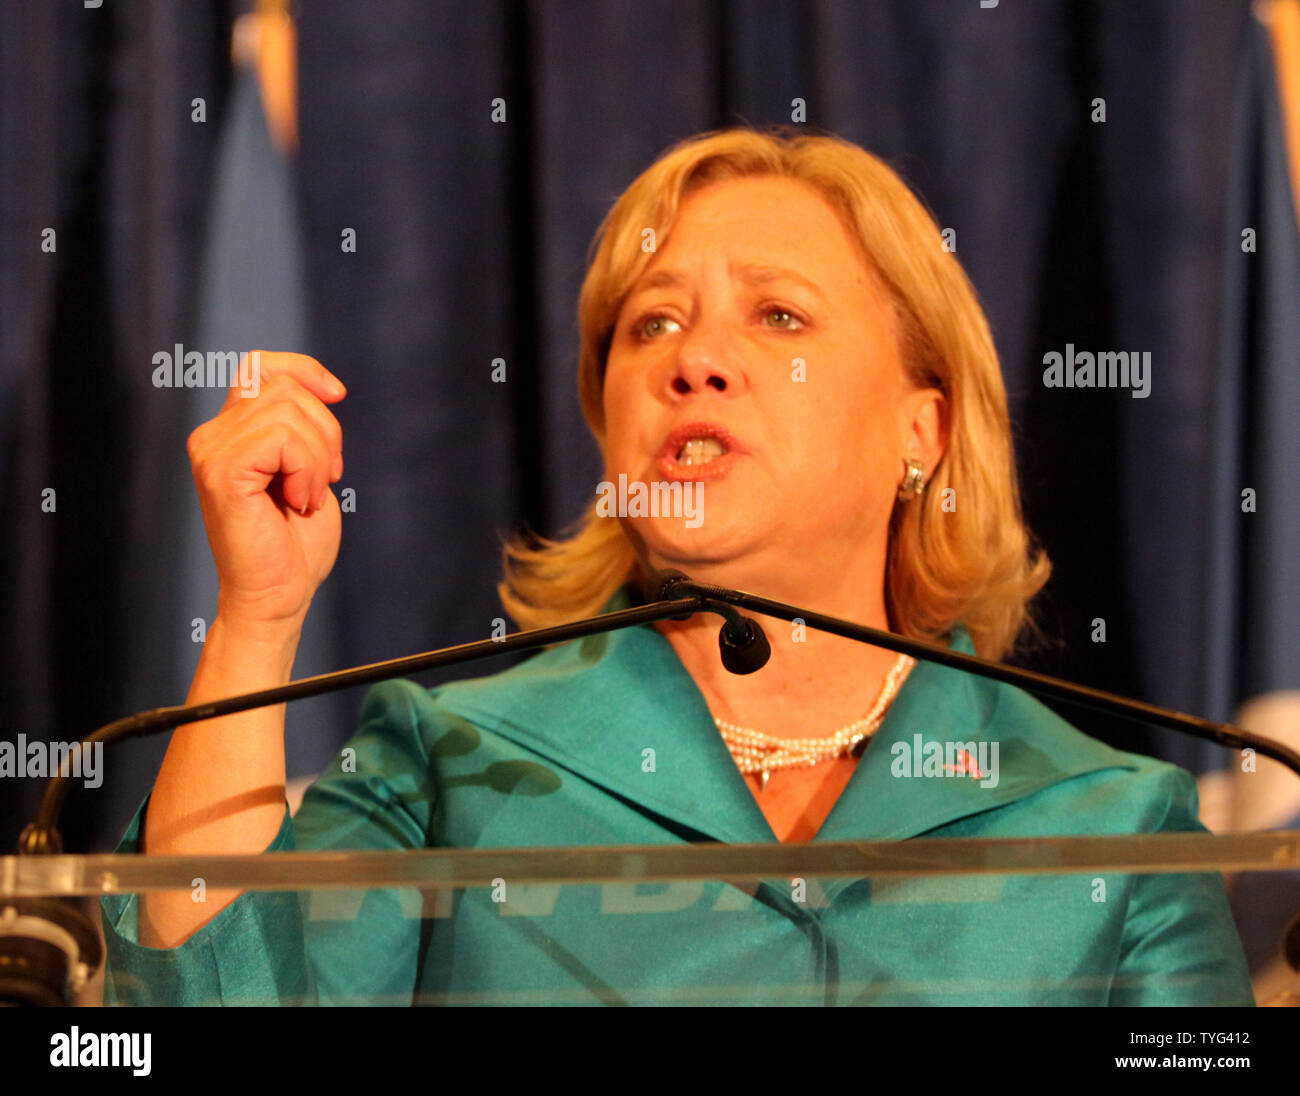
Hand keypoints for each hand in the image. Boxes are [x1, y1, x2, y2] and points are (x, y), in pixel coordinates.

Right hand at [186, 352, 345, 633]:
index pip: (260, 366)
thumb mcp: (308, 470)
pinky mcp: (220, 470)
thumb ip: (302, 427)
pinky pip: (283, 438)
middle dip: (325, 431)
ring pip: (288, 410)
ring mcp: (211, 451)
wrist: (278, 595)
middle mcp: (212, 436)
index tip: (338, 395)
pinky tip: (297, 501)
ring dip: (317, 456)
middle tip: (325, 479)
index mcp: (230, 432)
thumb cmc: (294, 544)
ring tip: (306, 496)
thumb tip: (324, 388)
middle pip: (285, 387)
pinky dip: (307, 469)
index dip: (304, 370)